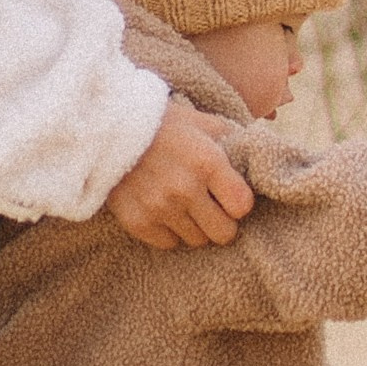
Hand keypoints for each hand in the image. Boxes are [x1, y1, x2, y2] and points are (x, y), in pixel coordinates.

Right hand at [106, 98, 256, 249]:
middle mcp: (185, 189)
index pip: (242, 206)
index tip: (231, 195)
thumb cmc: (162, 123)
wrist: (107, 129)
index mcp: (207, 162)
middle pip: (223, 233)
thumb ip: (233, 140)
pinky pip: (169, 244)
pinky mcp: (138, 222)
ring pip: (197, 241)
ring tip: (185, 206)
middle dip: (222, 221)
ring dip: (196, 226)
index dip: (239, 202)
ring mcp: (159, 208)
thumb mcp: (202, 122)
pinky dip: (170, 232)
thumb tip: (259, 157)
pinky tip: (165, 211)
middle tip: (212, 208)